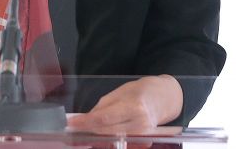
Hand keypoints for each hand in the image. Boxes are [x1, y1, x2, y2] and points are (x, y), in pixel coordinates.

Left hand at [67, 75, 182, 134]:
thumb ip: (103, 107)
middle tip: (73, 130)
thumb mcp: (120, 93)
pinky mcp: (144, 141)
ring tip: (82, 134)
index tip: (72, 122)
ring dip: (96, 138)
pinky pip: (122, 142)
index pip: (104, 118)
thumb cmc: (140, 92)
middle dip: (88, 131)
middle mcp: (140, 123)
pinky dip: (109, 141)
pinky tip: (98, 138)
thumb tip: (86, 118)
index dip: (86, 122)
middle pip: (107, 132)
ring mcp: (143, 135)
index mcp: (133, 106)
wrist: (163, 99)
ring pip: (113, 139)